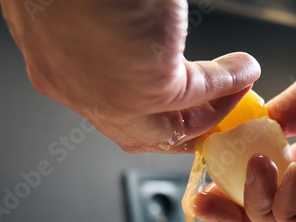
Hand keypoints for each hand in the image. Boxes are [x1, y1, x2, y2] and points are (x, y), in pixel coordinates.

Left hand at [0, 0, 259, 152]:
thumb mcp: (82, 14)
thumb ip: (108, 35)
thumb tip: (141, 37)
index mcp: (51, 61)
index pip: (104, 106)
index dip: (147, 110)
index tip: (177, 104)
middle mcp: (75, 87)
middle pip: (140, 132)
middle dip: (184, 126)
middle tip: (214, 113)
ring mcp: (109, 97)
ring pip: (172, 123)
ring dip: (213, 108)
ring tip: (238, 87)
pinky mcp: (147, 87)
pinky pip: (200, 92)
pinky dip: (228, 83)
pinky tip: (243, 70)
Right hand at [193, 30, 295, 221]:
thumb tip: (265, 117)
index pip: (272, 170)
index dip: (235, 167)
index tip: (207, 153)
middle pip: (266, 210)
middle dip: (228, 204)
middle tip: (199, 190)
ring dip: (250, 205)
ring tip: (247, 168)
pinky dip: (285, 209)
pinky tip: (291, 170)